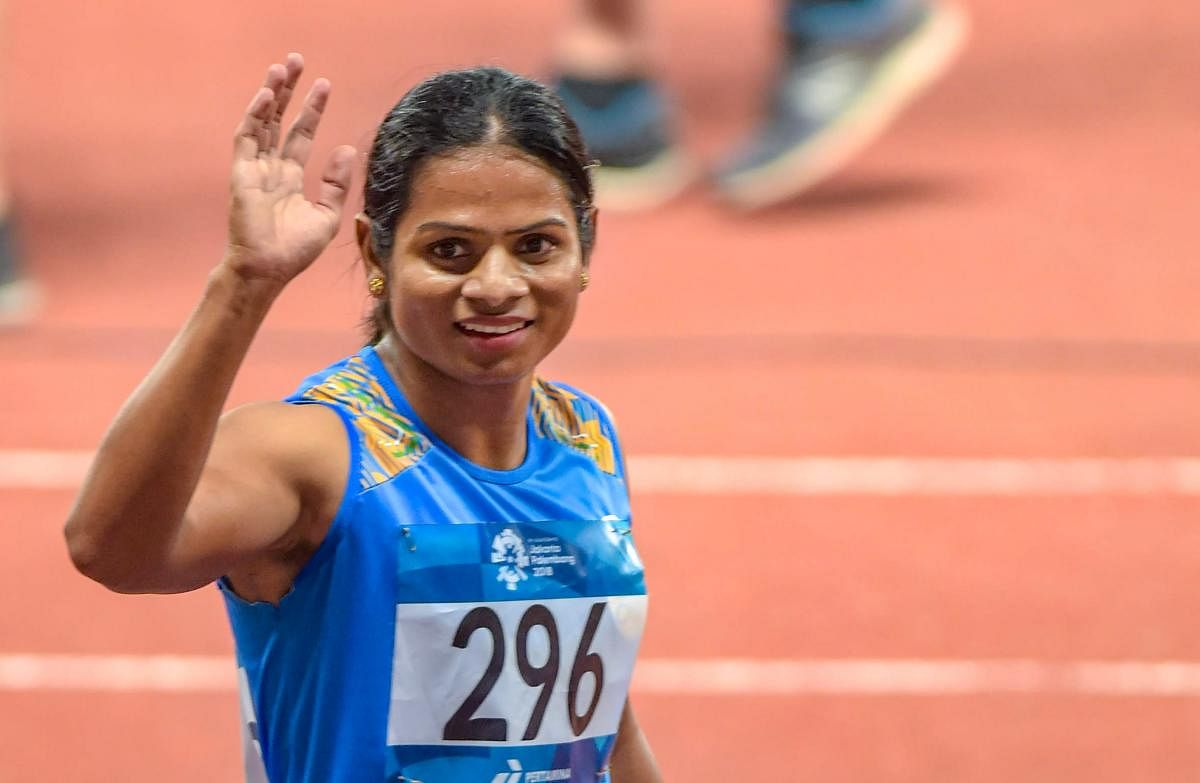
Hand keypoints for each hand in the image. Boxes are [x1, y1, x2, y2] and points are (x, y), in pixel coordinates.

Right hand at [224, 54, 355, 284]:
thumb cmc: (294, 250)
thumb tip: (347, 148)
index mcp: (290, 179)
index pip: (301, 136)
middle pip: (279, 121)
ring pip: (261, 123)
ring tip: (281, 68)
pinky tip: (267, 96)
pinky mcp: (242, 175)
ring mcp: (255, 170)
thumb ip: (336, 182)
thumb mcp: (326, 215)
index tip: (324, 85)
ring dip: (270, 95)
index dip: (312, 110)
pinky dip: (255, 116)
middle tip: (297, 61)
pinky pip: (246, 139)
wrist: (268, 270)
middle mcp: (271, 169)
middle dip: (289, 92)